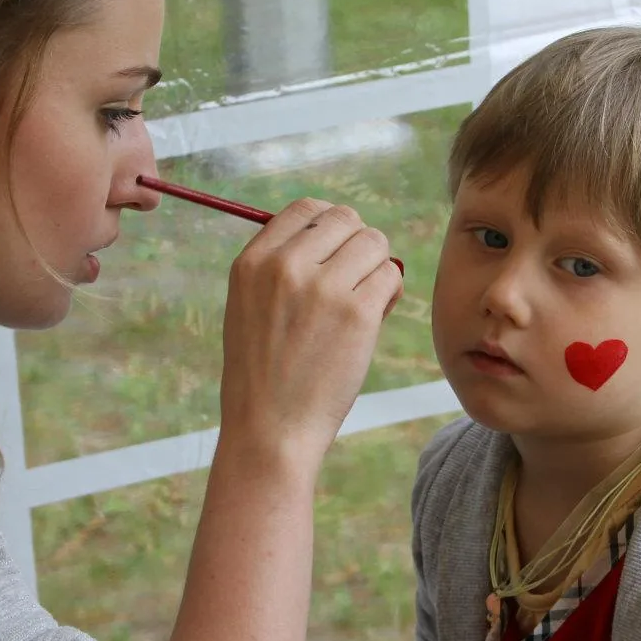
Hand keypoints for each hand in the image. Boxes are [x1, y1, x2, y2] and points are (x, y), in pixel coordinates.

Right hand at [219, 199, 402, 464]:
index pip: (304, 210)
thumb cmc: (264, 376)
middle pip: (346, 219)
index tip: (335, 253)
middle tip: (356, 280)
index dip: (329, 226)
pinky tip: (375, 316)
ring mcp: (322, 288)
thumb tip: (337, 233)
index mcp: (252, 262)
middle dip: (358, 244)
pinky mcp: (357, 314)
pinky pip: (391, 276)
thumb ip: (280, 267)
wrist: (270, 430)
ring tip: (365, 301)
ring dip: (378, 268)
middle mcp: (285, 266)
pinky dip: (390, 293)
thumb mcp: (249, 308)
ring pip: (375, 243)